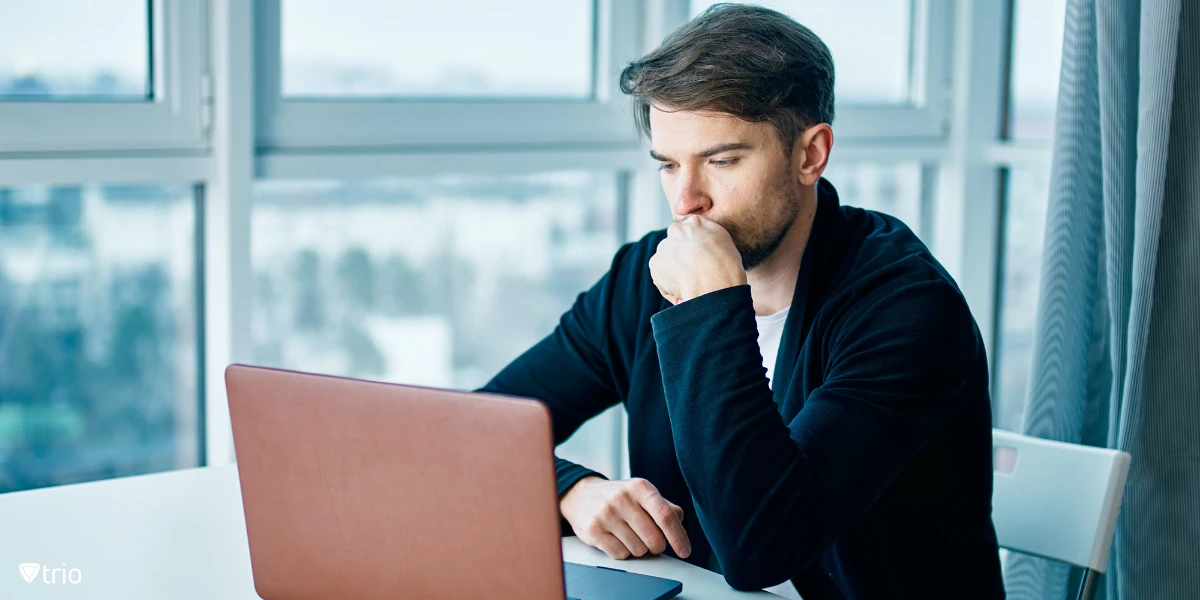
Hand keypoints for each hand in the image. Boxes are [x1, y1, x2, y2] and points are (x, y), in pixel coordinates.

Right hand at [560, 476, 691, 559]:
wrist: (580, 495)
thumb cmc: (619, 497)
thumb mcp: (642, 494)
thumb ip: (664, 506)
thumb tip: (679, 522)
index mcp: (639, 488)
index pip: (665, 516)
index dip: (678, 537)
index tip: (685, 551)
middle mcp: (622, 499)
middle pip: (654, 538)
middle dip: (657, 546)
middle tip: (651, 541)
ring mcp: (606, 515)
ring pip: (638, 550)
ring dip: (639, 549)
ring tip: (629, 536)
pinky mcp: (594, 531)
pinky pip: (620, 554)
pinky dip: (624, 552)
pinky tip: (617, 540)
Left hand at [649, 215, 745, 304]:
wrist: (715, 284)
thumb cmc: (727, 268)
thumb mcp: (725, 244)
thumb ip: (709, 240)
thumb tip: (703, 248)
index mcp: (696, 222)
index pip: (689, 232)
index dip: (695, 249)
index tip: (701, 261)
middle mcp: (677, 229)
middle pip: (675, 245)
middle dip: (681, 257)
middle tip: (694, 274)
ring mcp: (664, 246)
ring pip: (667, 261)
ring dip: (674, 272)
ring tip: (691, 284)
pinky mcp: (655, 263)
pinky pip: (661, 278)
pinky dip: (669, 287)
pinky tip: (683, 291)